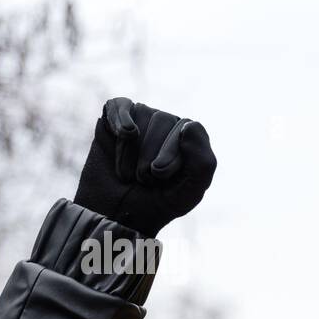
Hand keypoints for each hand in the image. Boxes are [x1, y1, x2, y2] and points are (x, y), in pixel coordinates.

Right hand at [74, 97, 216, 237]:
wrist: (116, 213)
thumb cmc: (156, 204)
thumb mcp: (188, 193)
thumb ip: (203, 164)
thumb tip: (189, 125)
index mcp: (190, 141)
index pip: (190, 128)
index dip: (172, 152)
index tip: (160, 176)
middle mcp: (168, 125)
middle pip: (164, 119)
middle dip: (151, 153)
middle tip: (144, 179)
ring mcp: (142, 118)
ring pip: (143, 113)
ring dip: (132, 149)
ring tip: (128, 174)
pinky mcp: (114, 117)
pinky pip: (120, 104)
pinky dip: (119, 119)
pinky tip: (122, 135)